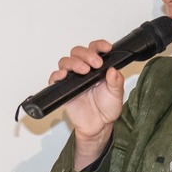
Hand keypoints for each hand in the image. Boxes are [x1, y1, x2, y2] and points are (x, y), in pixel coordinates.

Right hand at [48, 40, 123, 168]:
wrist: (99, 125)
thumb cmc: (107, 108)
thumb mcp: (117, 94)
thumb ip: (116, 82)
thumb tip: (113, 70)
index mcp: (98, 67)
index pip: (95, 50)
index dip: (99, 46)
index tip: (107, 48)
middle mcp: (84, 70)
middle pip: (78, 52)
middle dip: (86, 54)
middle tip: (96, 64)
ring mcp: (72, 78)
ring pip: (66, 61)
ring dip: (73, 63)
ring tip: (83, 70)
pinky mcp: (63, 89)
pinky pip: (55, 78)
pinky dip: (57, 74)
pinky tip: (63, 75)